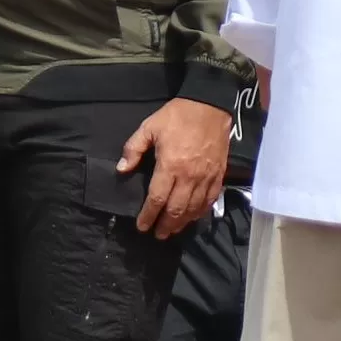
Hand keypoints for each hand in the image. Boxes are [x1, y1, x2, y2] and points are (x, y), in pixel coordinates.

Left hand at [118, 97, 231, 236]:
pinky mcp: (219, 175)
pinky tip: (193, 217)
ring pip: (193, 209)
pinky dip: (200, 212)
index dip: (148, 215)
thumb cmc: (177, 116)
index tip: (142, 226)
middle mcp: (189, 177)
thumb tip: (122, 169)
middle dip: (165, 225)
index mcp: (170, 166)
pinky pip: (209, 200)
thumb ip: (133, 149)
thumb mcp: (149, 127)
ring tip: (173, 231)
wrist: (210, 106)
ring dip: (182, 223)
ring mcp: (206, 178)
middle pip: (176, 210)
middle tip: (158, 234)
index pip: (157, 199)